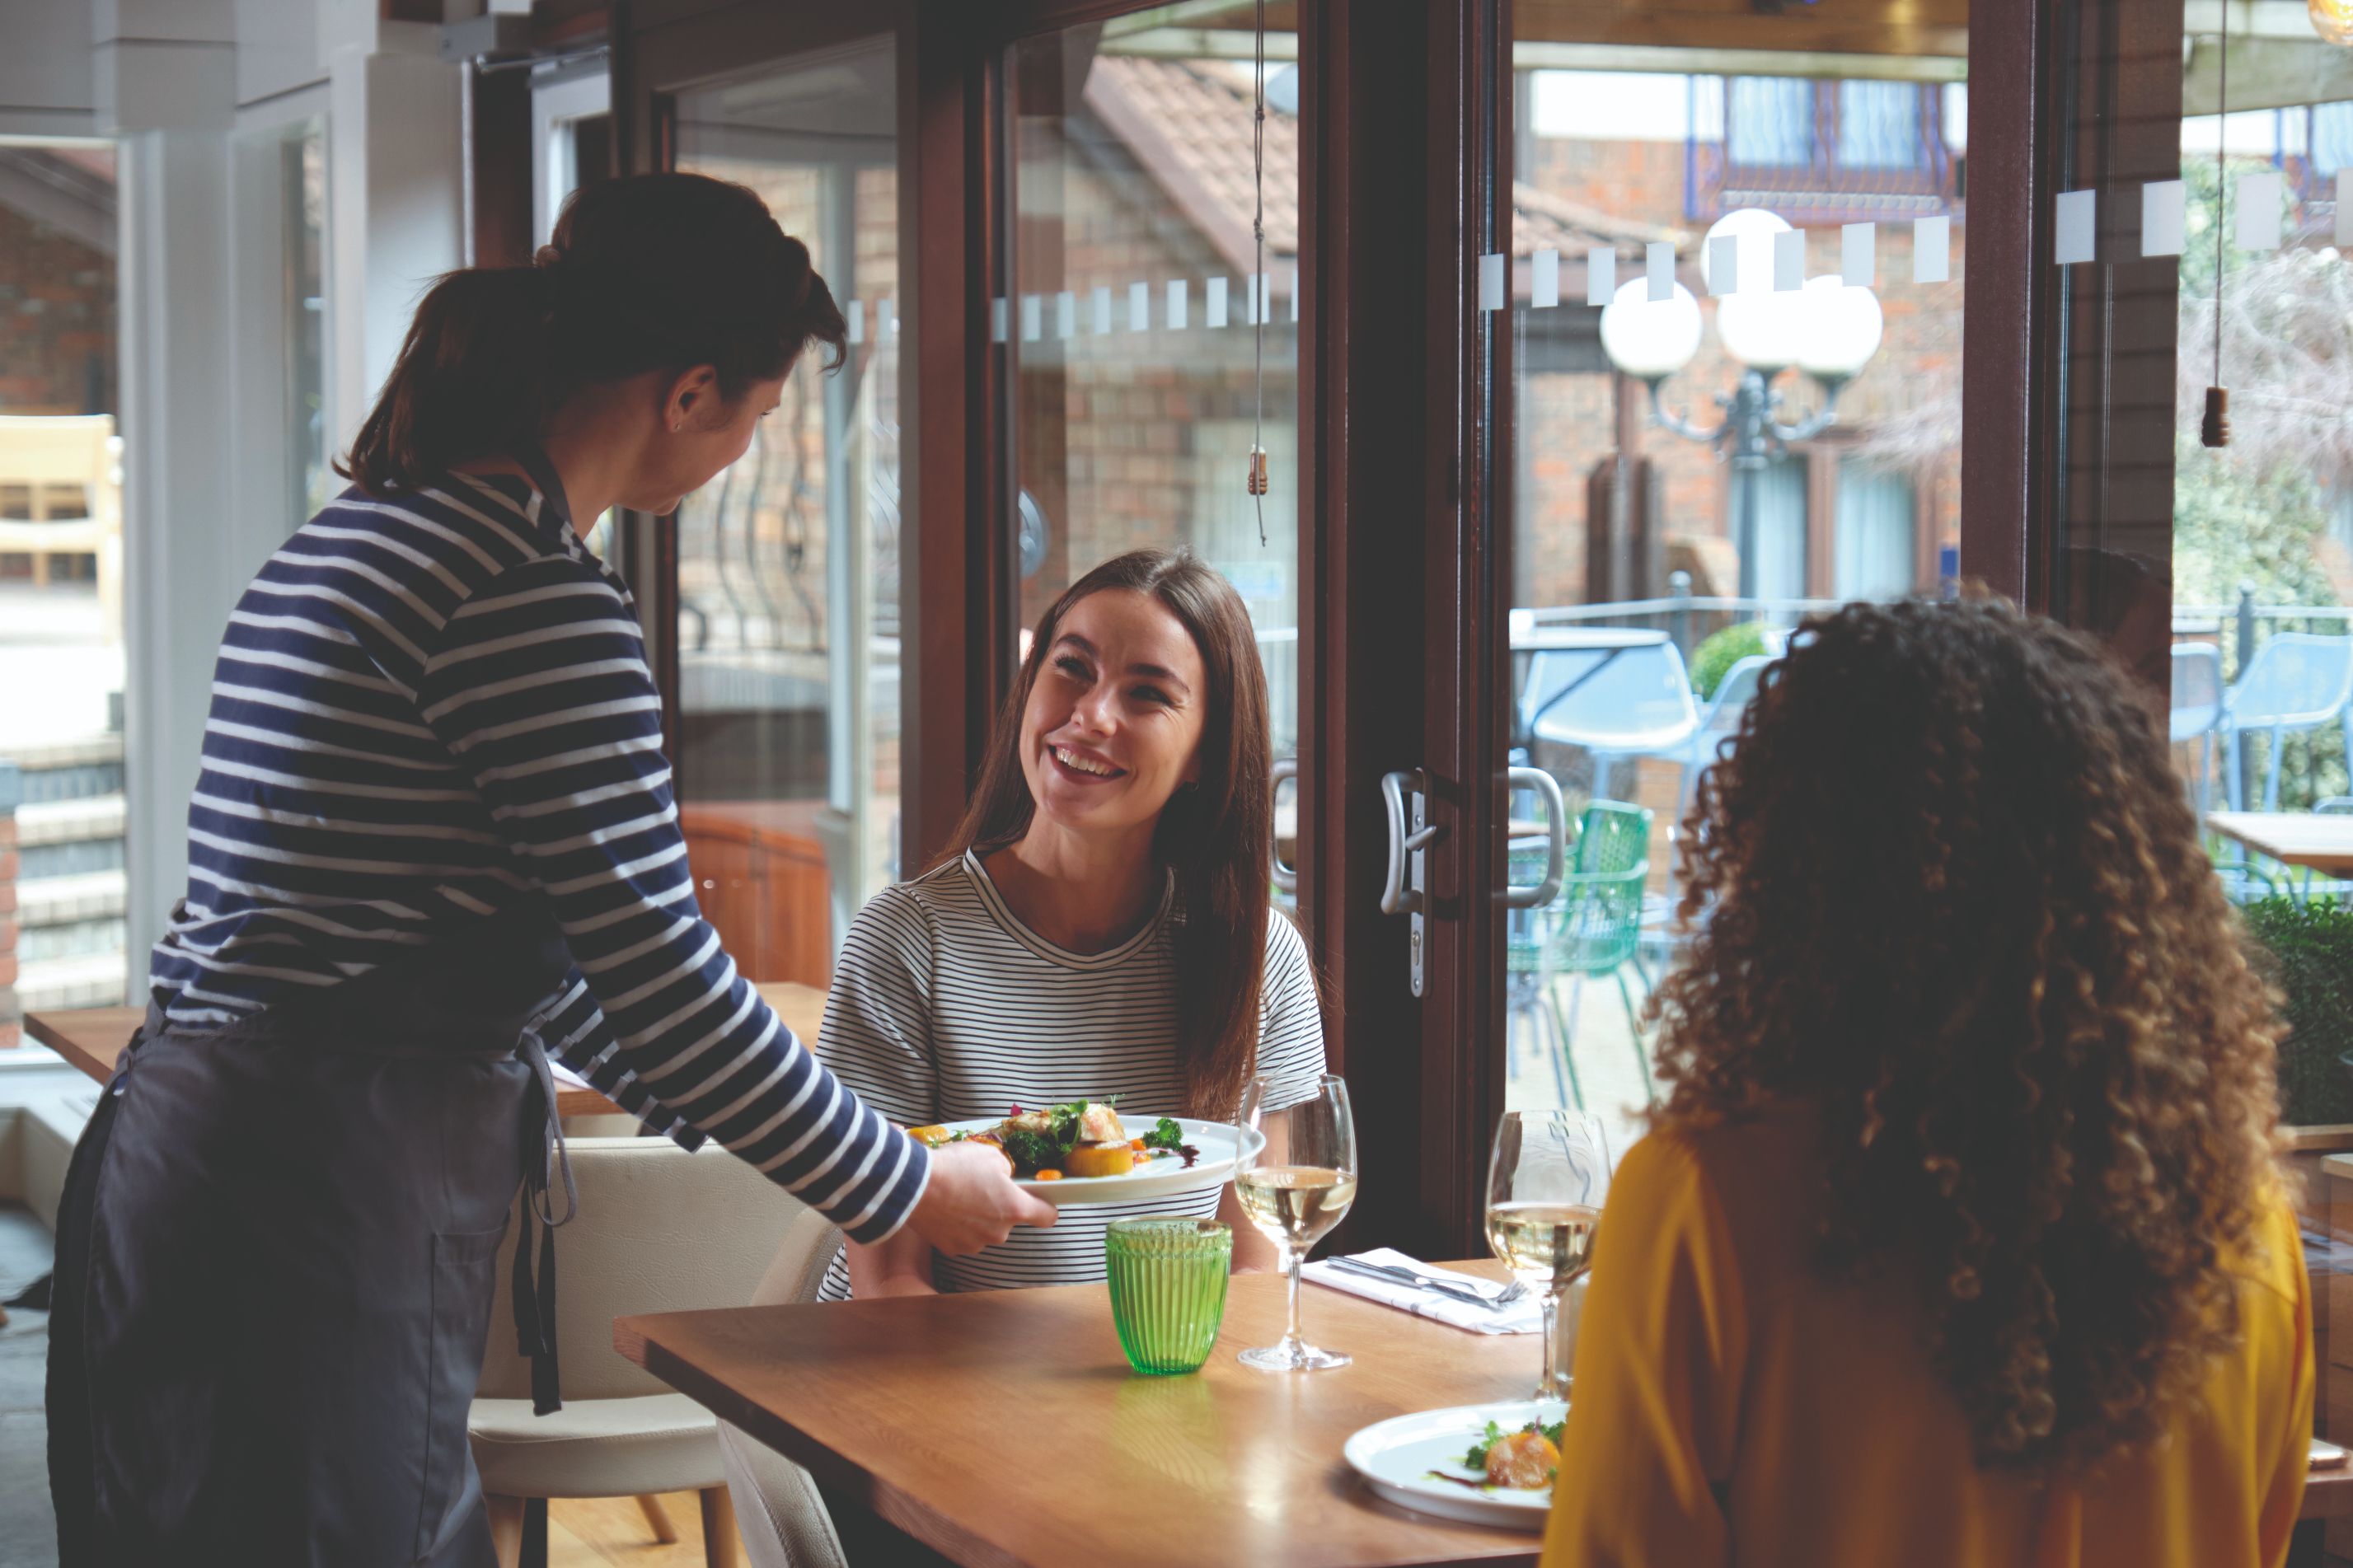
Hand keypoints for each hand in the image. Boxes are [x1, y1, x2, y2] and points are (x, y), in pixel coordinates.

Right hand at [906, 1140, 1057, 1254]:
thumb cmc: (955, 1167)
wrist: (914, 1185)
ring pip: (986, 1230)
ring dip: (979, 1217)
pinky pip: (964, 1237)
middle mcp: (999, 1232)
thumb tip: (1004, 1178)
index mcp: (1015, 1208)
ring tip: (959, 1196)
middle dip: (1001, 1207)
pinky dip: (959, 1227)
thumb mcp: (991, 1156)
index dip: (1045, 1207)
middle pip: (1010, 1221)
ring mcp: (975, 1243)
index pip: (1047, 1217)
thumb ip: (1006, 1170)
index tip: (1040, 1201)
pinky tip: (947, 1209)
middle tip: (982, 1187)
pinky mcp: (953, 1249)